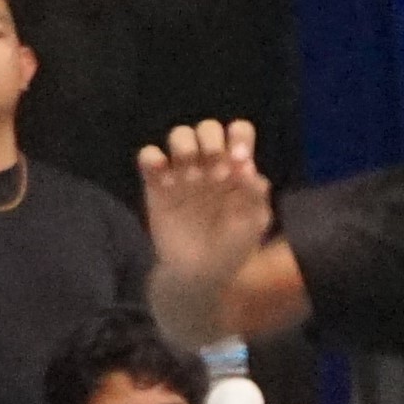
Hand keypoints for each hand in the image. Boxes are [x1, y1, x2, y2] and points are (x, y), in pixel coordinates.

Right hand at [138, 119, 274, 290]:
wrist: (199, 274)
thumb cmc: (232, 248)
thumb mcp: (253, 224)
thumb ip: (255, 194)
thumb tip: (248, 166)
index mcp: (236, 168)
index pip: (238, 132)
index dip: (239, 136)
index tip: (240, 158)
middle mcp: (209, 164)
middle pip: (207, 129)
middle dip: (212, 141)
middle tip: (217, 173)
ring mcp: (181, 172)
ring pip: (179, 135)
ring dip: (185, 144)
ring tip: (191, 176)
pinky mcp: (156, 185)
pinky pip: (148, 156)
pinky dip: (152, 157)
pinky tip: (164, 178)